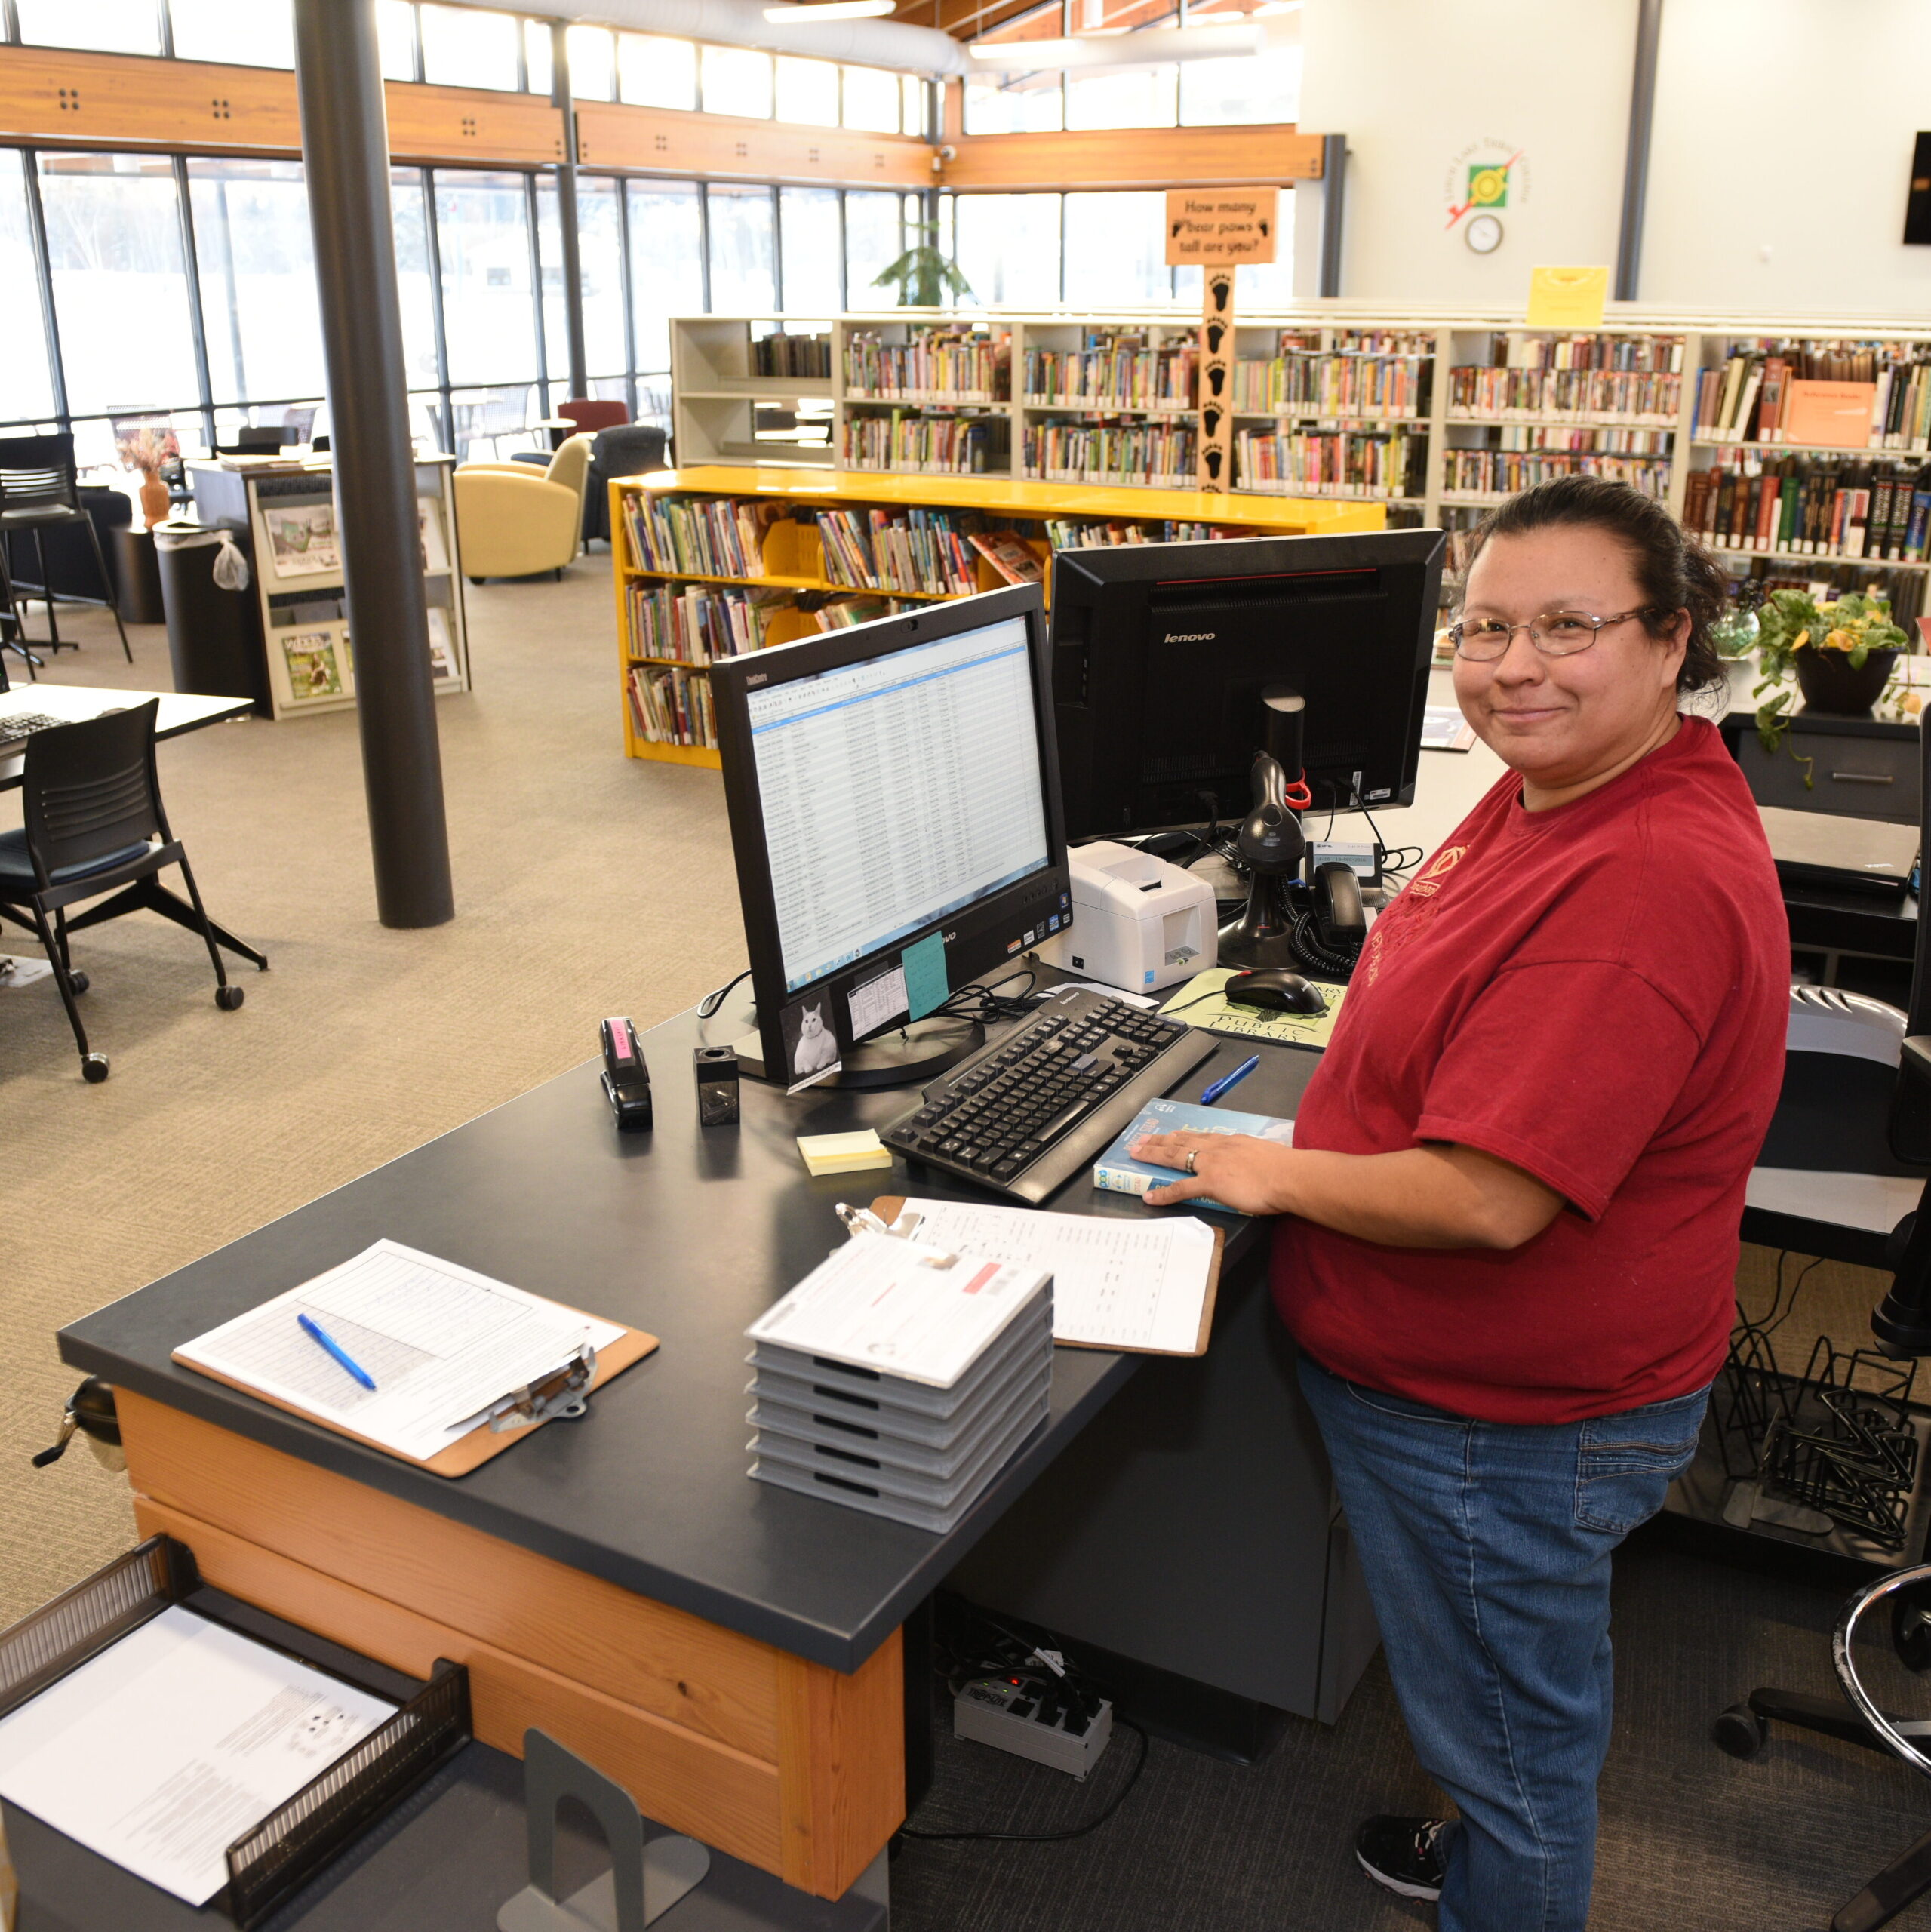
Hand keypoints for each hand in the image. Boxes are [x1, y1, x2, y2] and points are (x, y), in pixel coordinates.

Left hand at [1133, 1131, 1293, 1214]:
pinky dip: (1163, 1193)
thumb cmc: (1286, 1169)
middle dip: (1159, 1140)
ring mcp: (1211, 1164)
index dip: (1182, 1136)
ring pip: (1175, 1156)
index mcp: (1231, 1141)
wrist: (1290, 1176)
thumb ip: (1253, 1158)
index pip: (1200, 1136)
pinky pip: (1180, 1188)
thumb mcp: (1266, 1155)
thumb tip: (1254, 1166)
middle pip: (1181, 1141)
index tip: (1170, 1134)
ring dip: (1153, 1155)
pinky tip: (1150, 1196)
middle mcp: (1218, 1147)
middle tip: (1142, 1140)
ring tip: (1136, 1155)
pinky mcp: (1210, 1182)